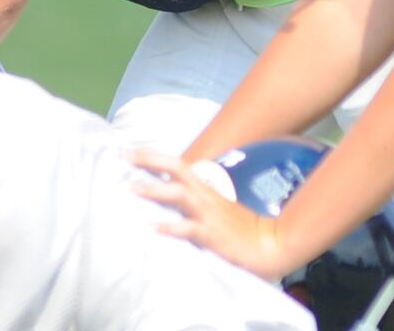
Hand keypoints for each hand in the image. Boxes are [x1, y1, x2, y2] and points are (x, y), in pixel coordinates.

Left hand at [130, 147, 289, 281]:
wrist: (270, 244)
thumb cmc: (239, 228)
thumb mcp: (213, 208)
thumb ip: (191, 201)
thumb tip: (165, 197)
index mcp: (203, 188)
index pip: (175, 164)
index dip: (152, 155)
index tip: (127, 150)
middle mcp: (203, 195)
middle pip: (175, 168)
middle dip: (149, 160)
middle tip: (123, 156)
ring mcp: (208, 214)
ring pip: (180, 194)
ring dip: (155, 189)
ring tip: (132, 188)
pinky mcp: (213, 235)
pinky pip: (190, 229)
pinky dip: (171, 227)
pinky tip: (155, 228)